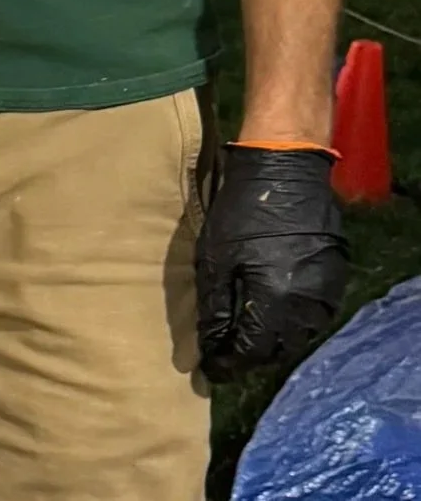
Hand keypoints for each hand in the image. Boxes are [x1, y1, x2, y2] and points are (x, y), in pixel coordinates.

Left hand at [195, 144, 350, 381]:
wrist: (284, 172)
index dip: (230, 364)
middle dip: (251, 356)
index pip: (253, 351)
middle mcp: (307, 306)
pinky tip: (271, 315)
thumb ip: (215, 306)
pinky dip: (290, 323)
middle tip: (225, 353)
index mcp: (276, 301)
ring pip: (299, 336)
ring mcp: (326, 293)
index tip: (210, 371)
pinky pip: (313, 317)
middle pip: (279, 350)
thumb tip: (208, 346)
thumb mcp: (216, 258)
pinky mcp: (334, 279)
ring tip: (245, 336)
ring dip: (272, 342)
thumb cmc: (240, 212)